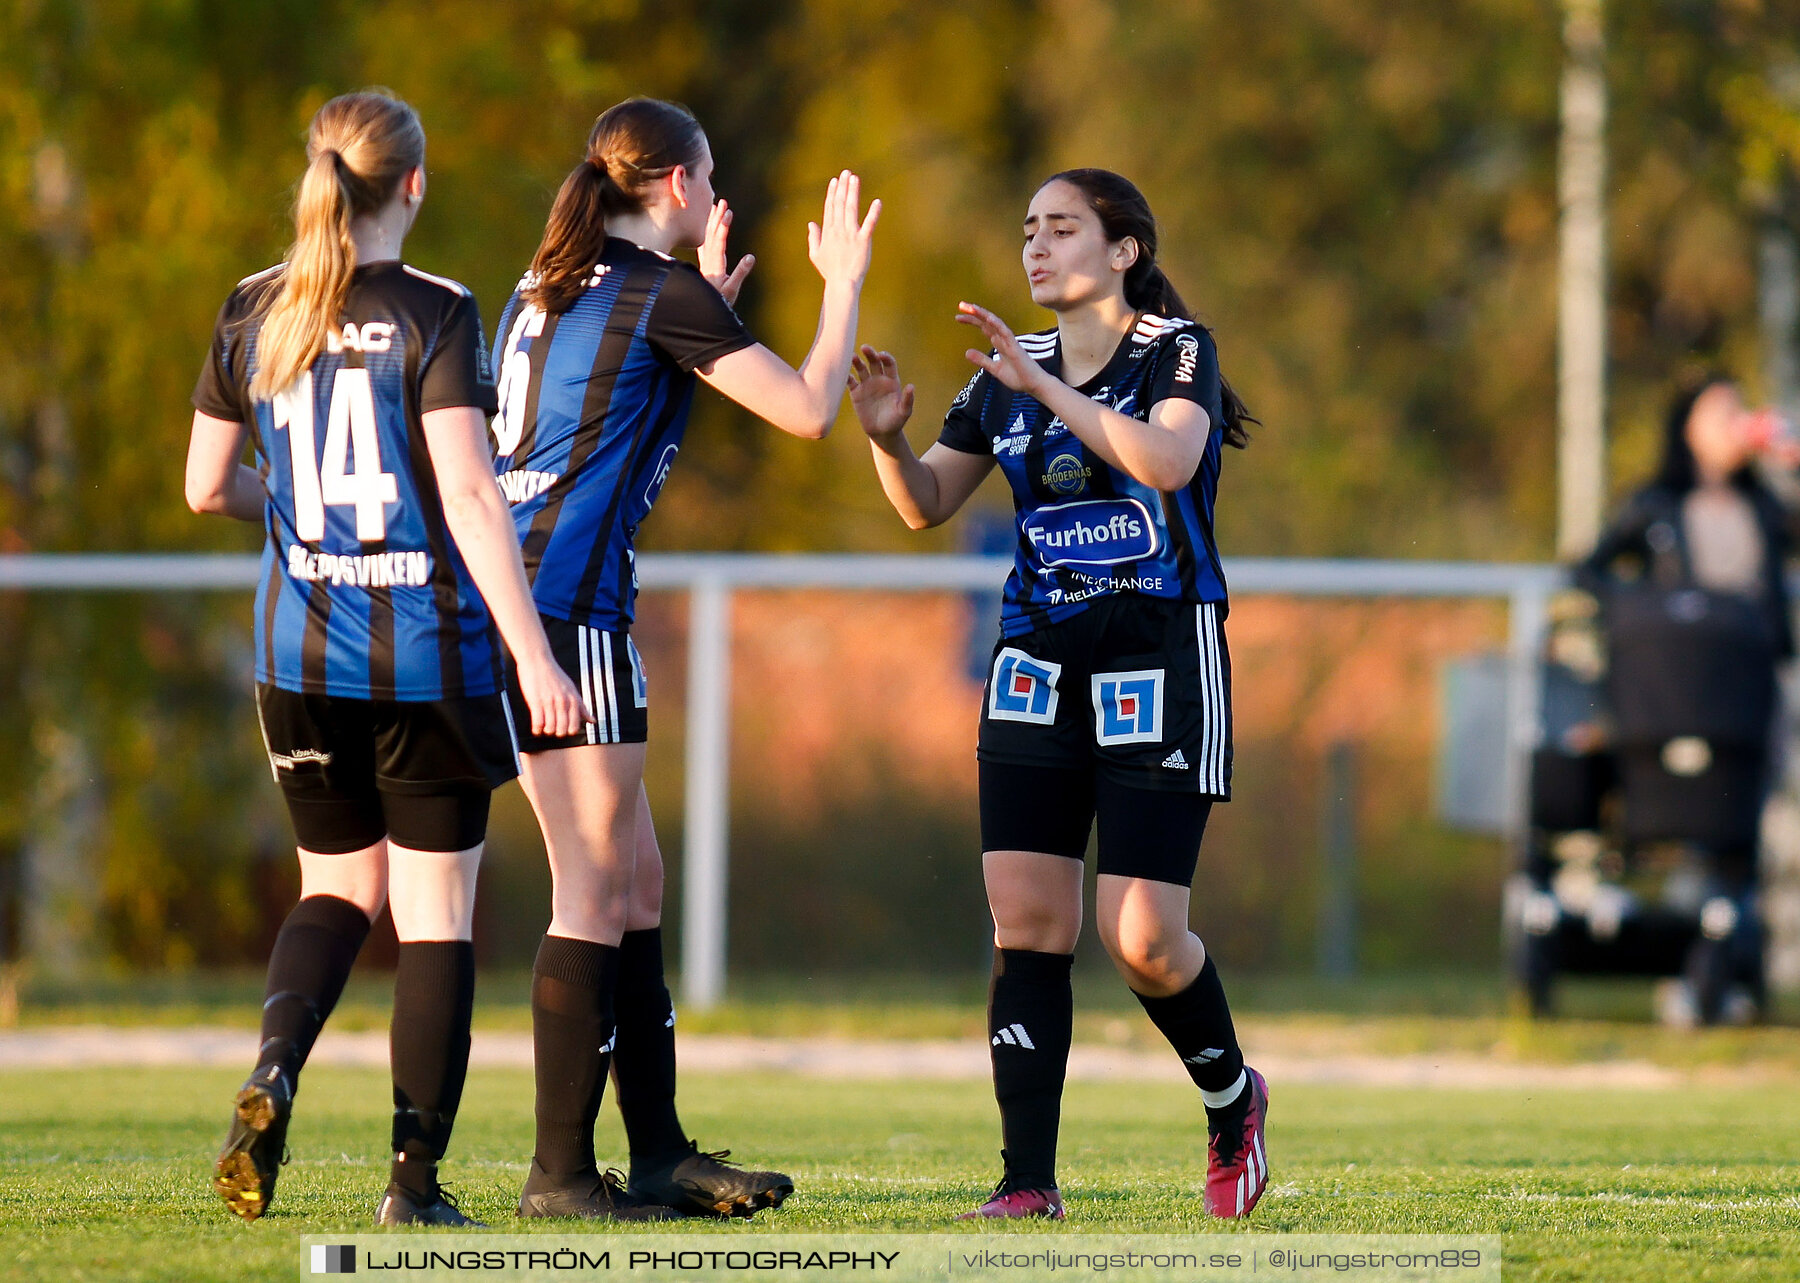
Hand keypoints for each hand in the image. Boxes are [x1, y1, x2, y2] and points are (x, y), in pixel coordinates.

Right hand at [515, 652, 589, 738]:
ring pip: (550, 728)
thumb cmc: (554, 675)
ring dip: (546, 731)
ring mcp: (550, 702)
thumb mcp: (571, 689)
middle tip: (552, 728)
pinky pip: (538, 723)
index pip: (575, 726)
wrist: (537, 660)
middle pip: (562, 730)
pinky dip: (537, 729)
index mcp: (573, 699)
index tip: (562, 728)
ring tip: (543, 727)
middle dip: (556, 732)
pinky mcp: (536, 702)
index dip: (568, 731)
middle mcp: (563, 702)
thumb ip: (581, 706)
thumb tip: (593, 721)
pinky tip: (536, 727)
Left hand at [699, 198, 754, 306]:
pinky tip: (708, 226)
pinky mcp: (706, 263)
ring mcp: (706, 261)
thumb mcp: (732, 290)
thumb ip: (740, 273)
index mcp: (715, 264)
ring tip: (715, 206)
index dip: (723, 226)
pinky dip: (707, 231)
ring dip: (711, 221)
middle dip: (717, 217)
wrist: (701, 309)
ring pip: (707, 236)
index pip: (719, 241)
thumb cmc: (719, 301)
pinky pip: (705, 242)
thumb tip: (751, 257)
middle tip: (722, 202)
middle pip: (711, 234)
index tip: (728, 212)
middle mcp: (708, 259)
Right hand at [807, 170, 880, 288]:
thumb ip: (813, 237)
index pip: (830, 208)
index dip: (833, 193)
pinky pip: (869, 224)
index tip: (835, 180)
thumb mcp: (815, 254)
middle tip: (846, 172)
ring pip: (851, 209)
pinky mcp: (863, 241)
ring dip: (853, 192)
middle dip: (842, 187)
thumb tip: (811, 223)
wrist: (841, 284)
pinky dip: (874, 213)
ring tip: (855, 178)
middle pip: (840, 204)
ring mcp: (851, 235)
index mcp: (828, 232)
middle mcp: (838, 230)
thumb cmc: (830, 271)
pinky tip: (877, 201)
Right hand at [849, 344, 914, 440]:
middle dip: (870, 354)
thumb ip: (907, 399)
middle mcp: (879, 380)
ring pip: (861, 369)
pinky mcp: (856, 393)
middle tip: (865, 348)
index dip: (885, 357)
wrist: (882, 433)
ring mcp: (867, 385)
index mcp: (891, 381)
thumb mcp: (904, 412)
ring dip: (856, 361)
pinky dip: (845, 376)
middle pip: (874, 362)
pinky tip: (842, 372)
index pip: (889, 364)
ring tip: (852, 357)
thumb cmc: (896, 421)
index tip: (881, 355)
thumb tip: (911, 387)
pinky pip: (850, 381)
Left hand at [956, 301, 1049, 395]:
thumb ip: (982, 360)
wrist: (1033, 385)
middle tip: (961, 305)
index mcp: (999, 343)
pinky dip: (997, 324)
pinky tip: (987, 317)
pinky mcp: (1015, 346)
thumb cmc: (1018, 376)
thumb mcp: (995, 368)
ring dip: (983, 314)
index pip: (984, 327)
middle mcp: (1003, 339)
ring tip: (971, 307)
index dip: (972, 320)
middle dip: (974, 313)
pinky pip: (1005, 332)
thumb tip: (966, 352)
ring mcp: (1009, 341)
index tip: (958, 317)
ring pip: (995, 323)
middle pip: (987, 322)